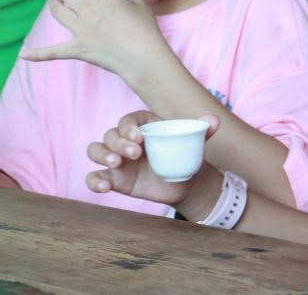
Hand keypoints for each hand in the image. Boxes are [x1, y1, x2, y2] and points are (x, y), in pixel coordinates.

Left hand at [19, 0, 167, 79]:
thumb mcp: (143, 5)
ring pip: (58, 11)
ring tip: (58, 6)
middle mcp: (87, 8)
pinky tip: (23, 56)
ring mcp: (80, 29)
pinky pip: (53, 51)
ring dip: (56, 6)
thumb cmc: (144, 29)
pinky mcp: (77, 48)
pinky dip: (37, 54)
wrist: (143, 56)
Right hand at [85, 110, 219, 206]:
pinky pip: (94, 176)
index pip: (127, 121)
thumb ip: (203, 130)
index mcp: (141, 125)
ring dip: (101, 154)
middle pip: (110, 134)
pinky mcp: (114, 179)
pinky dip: (94, 180)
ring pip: (95, 150)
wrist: (184, 182)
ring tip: (116, 163)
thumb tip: (214, 120)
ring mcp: (117, 159)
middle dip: (118, 142)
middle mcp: (124, 139)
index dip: (129, 127)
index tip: (140, 137)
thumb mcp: (194, 142)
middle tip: (136, 153)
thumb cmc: (184, 155)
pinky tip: (103, 186)